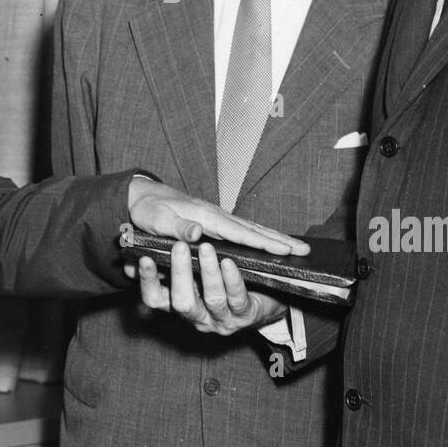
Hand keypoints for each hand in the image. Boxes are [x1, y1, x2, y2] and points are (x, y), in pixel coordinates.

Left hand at [125, 177, 308, 254]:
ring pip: (252, 230)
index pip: (240, 232)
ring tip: (297, 248)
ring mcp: (217, 219)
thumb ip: (176, 227)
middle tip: (306, 249)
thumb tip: (198, 233)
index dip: (264, 242)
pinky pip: (243, 232)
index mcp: (206, 217)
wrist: (141, 196)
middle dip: (280, 239)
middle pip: (254, 229)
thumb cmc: (148, 209)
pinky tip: (271, 244)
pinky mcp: (214, 224)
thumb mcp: (156, 220)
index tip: (287, 250)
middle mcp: (216, 217)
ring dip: (275, 238)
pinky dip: (261, 237)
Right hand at [136, 241, 286, 335]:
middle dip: (180, 273)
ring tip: (206, 248)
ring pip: (213, 299)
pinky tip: (228, 262)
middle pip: (183, 302)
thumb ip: (171, 264)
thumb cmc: (221, 281)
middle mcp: (198, 317)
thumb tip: (137, 253)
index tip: (144, 258)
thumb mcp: (194, 273)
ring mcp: (222, 320)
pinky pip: (238, 299)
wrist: (263, 299)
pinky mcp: (246, 316)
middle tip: (179, 247)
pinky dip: (232, 279)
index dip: (148, 281)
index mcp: (181, 305)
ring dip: (209, 273)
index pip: (155, 299)